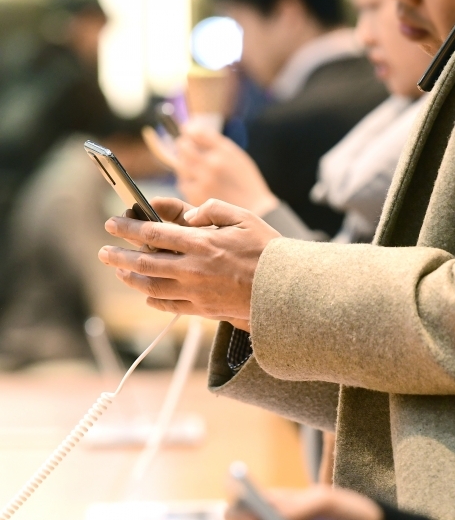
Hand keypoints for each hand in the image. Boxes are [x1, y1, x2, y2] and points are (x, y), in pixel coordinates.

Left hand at [98, 197, 280, 329]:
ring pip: (151, 287)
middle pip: (144, 263)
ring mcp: (196, 292)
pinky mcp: (203, 310)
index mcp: (202, 242)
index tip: (111, 223)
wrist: (285, 291)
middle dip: (118, 256)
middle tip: (103, 252)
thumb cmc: (267, 250)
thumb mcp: (244, 217)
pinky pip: (169, 306)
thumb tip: (187, 215)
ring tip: (118, 272)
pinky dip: (153, 299)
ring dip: (130, 279)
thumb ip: (212, 209)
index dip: (128, 228)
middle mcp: (193, 269)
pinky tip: (145, 294)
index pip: (153, 234)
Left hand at [175, 125, 278, 215]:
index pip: (197, 133)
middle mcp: (212, 165)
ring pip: (180, 164)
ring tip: (193, 167)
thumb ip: (215, 143)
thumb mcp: (237, 156)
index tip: (188, 132)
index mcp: (224, 152)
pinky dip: (186, 180)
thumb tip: (191, 129)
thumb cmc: (246, 182)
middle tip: (185, 148)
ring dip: (183, 162)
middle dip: (183, 145)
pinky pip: (183, 183)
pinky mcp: (196, 196)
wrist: (256, 211)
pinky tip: (197, 183)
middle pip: (184, 147)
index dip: (190, 131)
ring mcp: (202, 182)